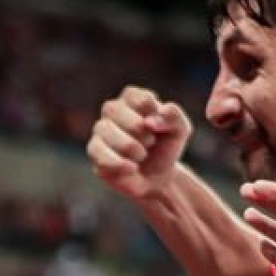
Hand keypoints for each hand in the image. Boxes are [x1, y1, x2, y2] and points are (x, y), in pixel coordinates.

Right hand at [87, 86, 192, 202]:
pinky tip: (132, 168)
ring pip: (104, 129)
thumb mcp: (180, 130)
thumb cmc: (165, 148)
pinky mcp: (95, 152)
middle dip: (139, 130)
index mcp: (132, 98)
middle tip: (151, 142)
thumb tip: (150, 121)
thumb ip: (173, 117)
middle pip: (115, 110)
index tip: (159, 127)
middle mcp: (112, 110)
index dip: (151, 114)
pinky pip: (99, 152)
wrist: (158, 178)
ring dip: (129, 146)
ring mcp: (101, 130)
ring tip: (142, 155)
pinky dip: (118, 162)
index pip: (135, 96)